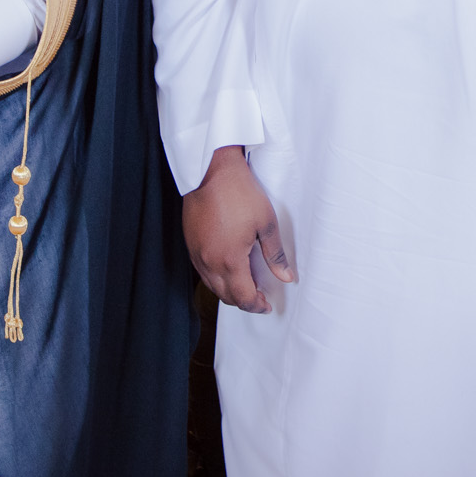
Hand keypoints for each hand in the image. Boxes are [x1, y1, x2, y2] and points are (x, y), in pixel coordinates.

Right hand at [184, 146, 294, 313]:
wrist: (211, 170)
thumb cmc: (240, 193)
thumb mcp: (266, 223)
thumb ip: (275, 254)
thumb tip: (286, 278)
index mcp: (230, 261)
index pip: (243, 297)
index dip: (256, 306)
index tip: (267, 304)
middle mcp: (209, 262)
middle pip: (225, 296)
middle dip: (243, 301)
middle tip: (259, 297)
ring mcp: (197, 253)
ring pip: (211, 286)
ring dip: (228, 291)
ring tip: (245, 284)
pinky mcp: (189, 243)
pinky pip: (202, 271)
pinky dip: (215, 278)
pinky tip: (226, 268)